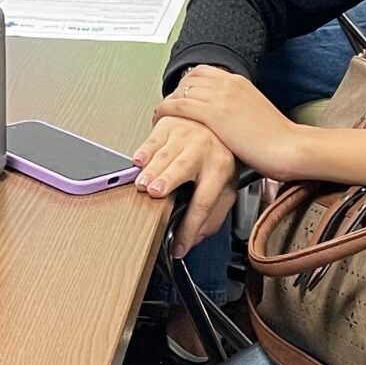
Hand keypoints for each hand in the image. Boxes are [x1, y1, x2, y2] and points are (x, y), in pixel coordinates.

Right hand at [133, 116, 239, 255]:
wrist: (214, 117)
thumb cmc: (218, 155)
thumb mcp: (226, 184)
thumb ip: (214, 213)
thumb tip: (194, 239)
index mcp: (221, 169)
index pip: (204, 203)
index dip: (190, 227)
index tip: (178, 247)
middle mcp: (204, 150)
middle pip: (184, 168)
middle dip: (168, 180)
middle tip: (155, 193)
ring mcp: (185, 135)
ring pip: (165, 154)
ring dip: (152, 170)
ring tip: (142, 183)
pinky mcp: (169, 125)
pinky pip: (153, 139)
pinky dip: (144, 150)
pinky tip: (139, 161)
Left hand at [154, 66, 312, 180]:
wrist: (288, 147)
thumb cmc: (277, 138)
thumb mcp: (256, 112)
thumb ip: (239, 107)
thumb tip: (228, 115)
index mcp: (239, 82)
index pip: (203, 72)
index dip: (187, 84)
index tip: (181, 95)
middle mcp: (228, 84)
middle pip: (189, 79)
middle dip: (175, 91)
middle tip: (169, 107)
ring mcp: (220, 97)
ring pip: (181, 90)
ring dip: (167, 102)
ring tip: (161, 115)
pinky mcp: (214, 114)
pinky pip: (179, 106)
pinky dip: (165, 110)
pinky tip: (160, 120)